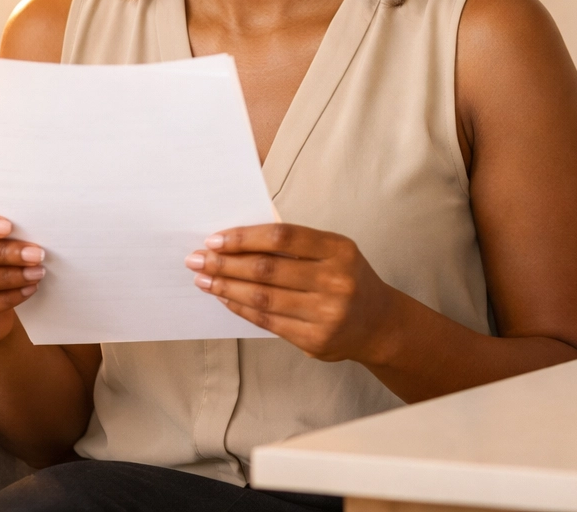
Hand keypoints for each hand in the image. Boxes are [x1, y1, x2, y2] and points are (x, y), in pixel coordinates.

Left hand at [187, 224, 399, 363]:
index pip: (283, 237)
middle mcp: (335, 280)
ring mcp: (326, 313)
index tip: (215, 239)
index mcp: (339, 250)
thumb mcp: (334, 253)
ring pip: (263, 297)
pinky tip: (225, 298)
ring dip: (227, 287)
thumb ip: (296, 245)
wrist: (379, 324)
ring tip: (204, 279)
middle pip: (267, 269)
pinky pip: (267, 321)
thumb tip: (239, 239)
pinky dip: (241, 308)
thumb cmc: (348, 279)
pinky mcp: (315, 339)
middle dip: (226, 263)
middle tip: (198, 259)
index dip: (245, 237)